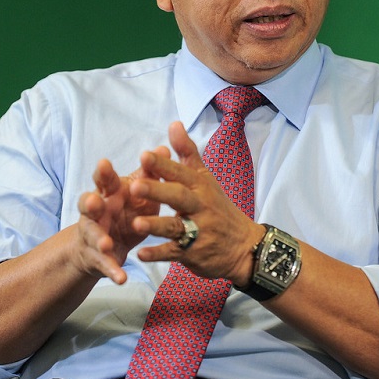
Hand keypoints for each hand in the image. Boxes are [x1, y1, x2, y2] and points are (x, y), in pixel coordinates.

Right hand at [73, 156, 161, 283]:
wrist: (105, 245)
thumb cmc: (124, 210)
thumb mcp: (137, 193)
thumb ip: (149, 174)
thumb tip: (165, 149)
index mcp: (108, 193)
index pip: (102, 180)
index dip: (102, 172)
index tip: (105, 163)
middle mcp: (97, 211)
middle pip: (87, 203)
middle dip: (90, 202)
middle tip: (95, 201)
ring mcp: (94, 234)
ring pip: (92, 235)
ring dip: (99, 238)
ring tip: (106, 243)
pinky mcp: (98, 258)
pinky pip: (104, 264)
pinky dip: (112, 271)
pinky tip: (121, 279)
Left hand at [129, 121, 263, 285]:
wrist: (244, 246)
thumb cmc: (218, 208)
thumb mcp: (206, 179)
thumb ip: (187, 152)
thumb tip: (173, 123)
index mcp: (200, 186)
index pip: (181, 173)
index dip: (163, 165)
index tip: (144, 155)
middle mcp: (200, 207)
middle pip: (178, 197)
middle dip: (157, 192)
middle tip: (134, 187)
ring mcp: (198, 231)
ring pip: (176, 227)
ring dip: (156, 225)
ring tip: (136, 223)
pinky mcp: (193, 254)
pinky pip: (174, 253)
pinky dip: (158, 254)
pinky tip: (140, 254)